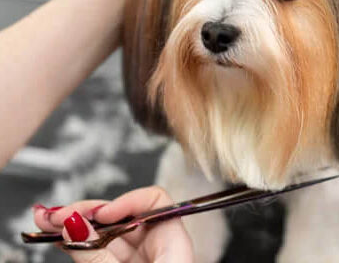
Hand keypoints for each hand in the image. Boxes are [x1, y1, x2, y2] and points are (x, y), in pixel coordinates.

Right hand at [33, 186, 193, 262]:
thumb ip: (98, 254)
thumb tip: (72, 225)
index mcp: (174, 243)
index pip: (156, 201)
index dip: (127, 201)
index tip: (101, 213)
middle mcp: (158, 246)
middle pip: (124, 215)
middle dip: (87, 211)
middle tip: (54, 213)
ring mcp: (139, 257)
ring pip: (107, 232)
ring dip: (75, 224)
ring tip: (45, 218)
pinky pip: (101, 249)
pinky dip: (80, 242)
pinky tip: (58, 231)